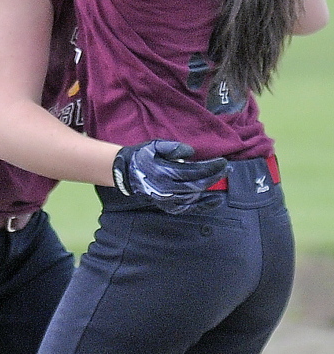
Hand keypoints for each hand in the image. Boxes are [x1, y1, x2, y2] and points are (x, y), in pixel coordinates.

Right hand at [112, 141, 226, 214]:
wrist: (127, 172)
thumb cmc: (143, 155)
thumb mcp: (155, 146)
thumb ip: (173, 147)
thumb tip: (191, 152)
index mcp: (164, 172)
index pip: (194, 172)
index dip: (210, 167)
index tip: (223, 161)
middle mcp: (166, 189)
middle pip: (197, 185)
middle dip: (215, 177)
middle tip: (227, 169)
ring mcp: (167, 199)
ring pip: (195, 197)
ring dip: (211, 189)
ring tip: (222, 178)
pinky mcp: (168, 206)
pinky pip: (188, 208)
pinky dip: (203, 206)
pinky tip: (215, 200)